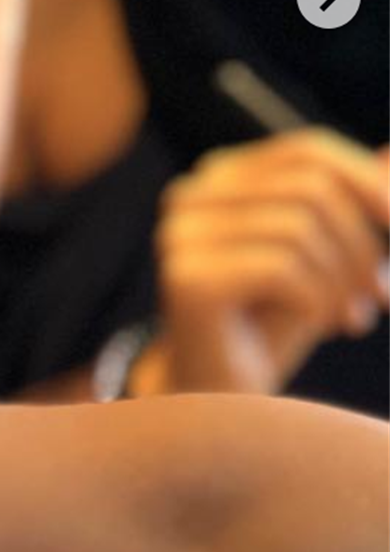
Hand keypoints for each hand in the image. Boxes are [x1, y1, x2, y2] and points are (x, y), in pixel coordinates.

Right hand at [149, 130, 389, 394]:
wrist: (223, 401)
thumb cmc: (278, 323)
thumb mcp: (331, 257)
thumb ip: (358, 204)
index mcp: (221, 178)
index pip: (310, 150)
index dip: (373, 186)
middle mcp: (192, 194)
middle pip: (313, 185)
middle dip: (364, 243)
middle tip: (379, 294)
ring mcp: (182, 234)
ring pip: (302, 227)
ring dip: (342, 282)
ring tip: (344, 317)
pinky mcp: (187, 277)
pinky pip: (283, 268)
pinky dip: (317, 302)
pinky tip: (316, 326)